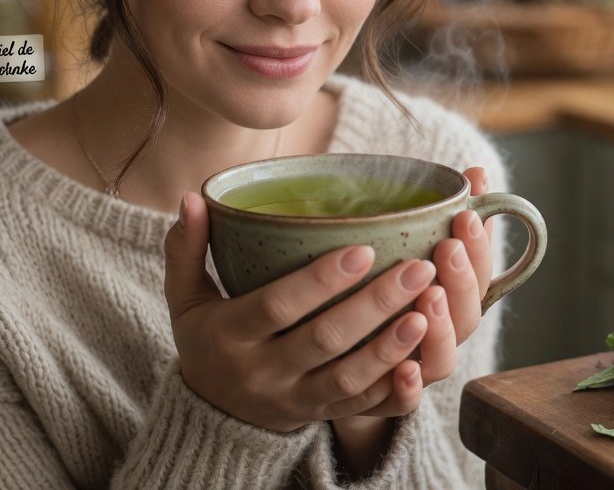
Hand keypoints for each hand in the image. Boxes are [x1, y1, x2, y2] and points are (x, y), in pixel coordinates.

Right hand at [163, 192, 434, 432]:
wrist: (214, 416)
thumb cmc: (207, 338)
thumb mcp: (185, 298)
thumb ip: (186, 248)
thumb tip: (192, 197)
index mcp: (229, 336)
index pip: (277, 306)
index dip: (320, 281)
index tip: (364, 249)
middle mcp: (263, 372)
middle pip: (325, 340)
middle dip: (374, 304)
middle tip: (418, 268)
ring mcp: (296, 400)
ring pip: (350, 380)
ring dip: (391, 347)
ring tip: (428, 311)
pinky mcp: (323, 416)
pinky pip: (364, 408)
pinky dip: (396, 389)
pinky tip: (423, 360)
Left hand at [345, 166, 495, 419]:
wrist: (310, 366)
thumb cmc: (363, 296)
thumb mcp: (401, 251)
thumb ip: (432, 219)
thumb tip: (474, 173)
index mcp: (449, 300)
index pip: (481, 276)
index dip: (481, 249)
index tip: (466, 216)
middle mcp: (436, 338)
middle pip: (468, 318)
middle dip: (463, 280)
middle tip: (447, 247)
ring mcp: (410, 372)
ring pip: (440, 361)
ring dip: (441, 329)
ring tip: (430, 296)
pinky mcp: (375, 400)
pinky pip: (398, 405)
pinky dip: (407, 391)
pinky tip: (405, 371)